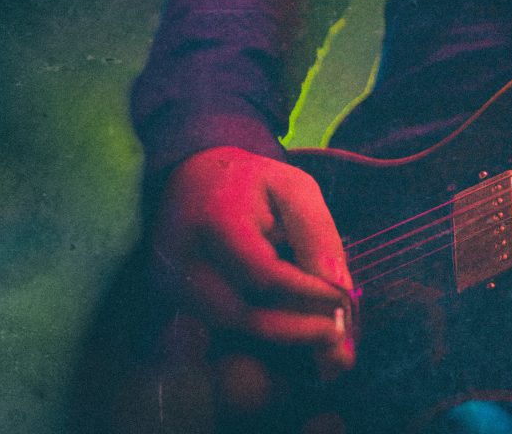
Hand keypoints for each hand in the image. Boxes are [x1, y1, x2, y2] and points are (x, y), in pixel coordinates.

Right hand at [151, 146, 355, 378]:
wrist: (191, 179)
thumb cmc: (252, 183)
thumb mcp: (294, 190)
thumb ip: (317, 234)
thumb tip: (341, 286)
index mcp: (216, 218)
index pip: (262, 272)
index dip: (305, 292)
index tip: (342, 301)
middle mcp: (180, 256)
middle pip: (238, 313)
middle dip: (292, 329)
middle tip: (336, 333)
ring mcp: (169, 281)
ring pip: (228, 325)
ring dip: (277, 333)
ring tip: (320, 329)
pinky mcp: (169, 297)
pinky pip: (216, 324)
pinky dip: (258, 328)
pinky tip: (291, 323)